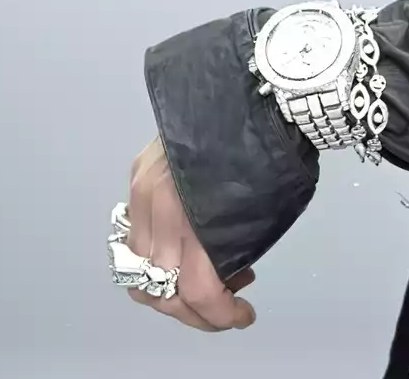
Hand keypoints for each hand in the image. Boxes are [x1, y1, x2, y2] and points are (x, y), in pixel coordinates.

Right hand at [122, 136, 257, 330]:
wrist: (258, 92)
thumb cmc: (273, 149)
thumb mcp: (266, 212)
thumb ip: (237, 251)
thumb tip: (229, 276)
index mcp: (201, 220)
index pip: (195, 291)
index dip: (217, 316)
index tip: (240, 317)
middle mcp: (163, 209)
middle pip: (158, 289)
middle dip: (190, 310)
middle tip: (221, 306)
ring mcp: (143, 191)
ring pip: (137, 266)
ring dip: (167, 284)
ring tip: (205, 273)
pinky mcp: (137, 174)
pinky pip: (135, 230)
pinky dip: (157, 249)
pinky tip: (185, 242)